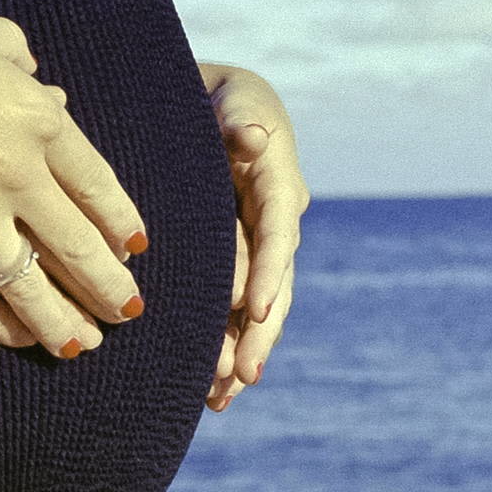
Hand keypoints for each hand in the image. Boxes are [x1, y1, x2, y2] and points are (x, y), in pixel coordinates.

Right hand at [0, 6, 148, 361]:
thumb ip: (12, 50)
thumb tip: (32, 69)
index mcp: (37, 119)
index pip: (96, 183)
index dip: (119, 220)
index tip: (135, 247)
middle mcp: (18, 174)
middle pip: (75, 244)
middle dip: (107, 285)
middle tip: (128, 311)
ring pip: (28, 286)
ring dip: (57, 324)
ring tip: (77, 348)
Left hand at [200, 62, 308, 409]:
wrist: (214, 104)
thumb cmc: (219, 96)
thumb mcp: (232, 99)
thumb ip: (238, 121)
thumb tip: (251, 135)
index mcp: (278, 184)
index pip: (277, 233)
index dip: (269, 271)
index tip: (256, 311)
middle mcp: (275, 222)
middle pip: (274, 285)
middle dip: (259, 333)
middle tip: (242, 376)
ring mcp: (259, 245)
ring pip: (257, 307)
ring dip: (243, 349)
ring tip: (223, 394)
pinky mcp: (239, 260)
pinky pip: (237, 308)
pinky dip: (229, 345)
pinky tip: (215, 391)